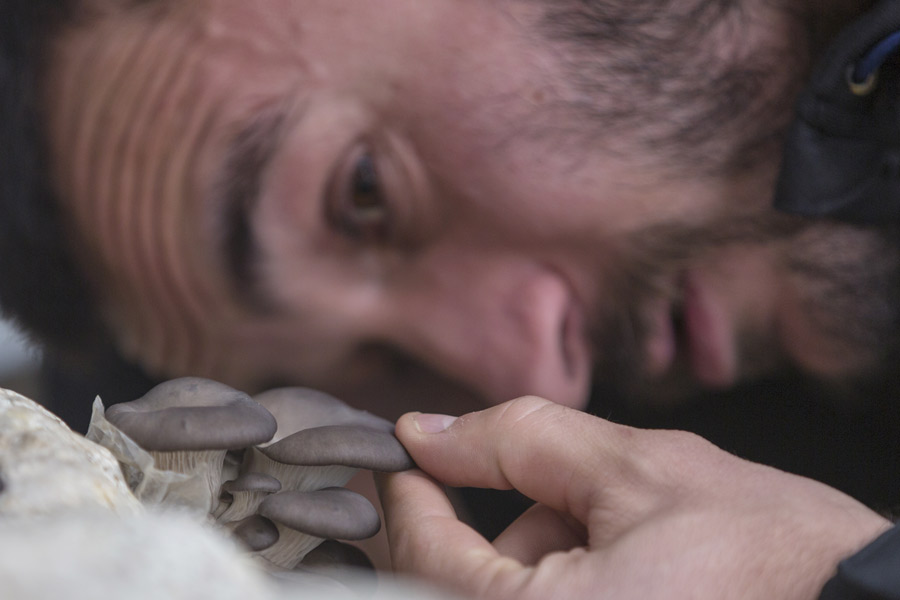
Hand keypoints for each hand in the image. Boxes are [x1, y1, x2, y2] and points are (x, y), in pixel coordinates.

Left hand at [378, 397, 891, 598]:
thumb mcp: (634, 466)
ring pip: (498, 592)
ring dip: (529, 542)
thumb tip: (430, 432)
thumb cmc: (766, 553)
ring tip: (603, 514)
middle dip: (478, 514)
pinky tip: (608, 544)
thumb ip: (516, 439)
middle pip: (449, 581)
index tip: (402, 453)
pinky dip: (554, 570)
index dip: (405, 490)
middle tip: (524, 473)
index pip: (421, 554)